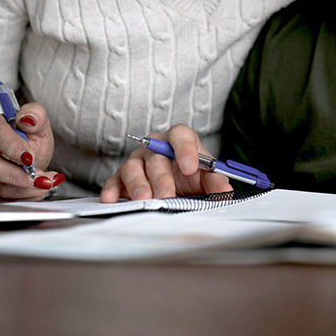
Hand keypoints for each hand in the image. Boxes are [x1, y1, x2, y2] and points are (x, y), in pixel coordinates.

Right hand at [0, 102, 62, 200]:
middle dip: (16, 176)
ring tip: (45, 183)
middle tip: (40, 179)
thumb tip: (28, 118)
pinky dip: (22, 198)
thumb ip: (35, 115)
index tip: (30, 158)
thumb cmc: (19, 137)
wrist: (6, 153)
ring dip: (24, 190)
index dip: (13, 147)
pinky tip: (37, 192)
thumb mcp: (32, 123)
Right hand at [102, 124, 229, 202]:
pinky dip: (112, 189)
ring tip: (144, 200)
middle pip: (156, 157)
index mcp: (178, 140)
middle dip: (161, 178)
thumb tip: (225, 191)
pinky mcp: (122, 176)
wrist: (176, 181)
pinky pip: (115, 180)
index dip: (185, 150)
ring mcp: (137, 160)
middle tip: (166, 195)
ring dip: (138, 185)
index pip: (180, 135)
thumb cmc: (190, 174)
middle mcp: (155, 147)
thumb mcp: (206, 176)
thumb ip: (216, 181)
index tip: (190, 167)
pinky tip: (111, 198)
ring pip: (133, 168)